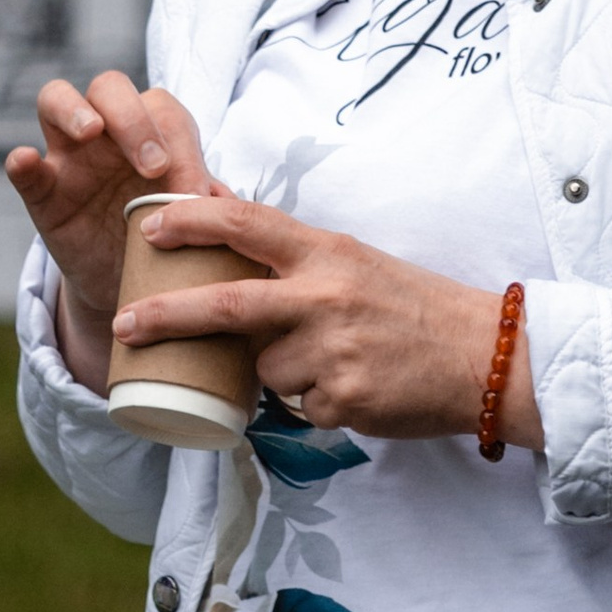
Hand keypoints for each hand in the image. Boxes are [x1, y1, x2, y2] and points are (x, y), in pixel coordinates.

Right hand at [4, 73, 219, 394]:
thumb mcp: (192, 219)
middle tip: (154, 165)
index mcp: (150, 130)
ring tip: (91, 131)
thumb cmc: (168, 236)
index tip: (194, 192)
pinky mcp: (41, 193)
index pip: (161, 108)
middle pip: (109, 87)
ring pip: (56, 99)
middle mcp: (107, 132)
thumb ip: (209, 204)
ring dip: (74, 109)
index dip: (181, 142)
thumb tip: (225, 200)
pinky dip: (22, 162)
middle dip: (133, 117)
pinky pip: (24, 168)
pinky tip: (26, 162)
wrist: (132, 286)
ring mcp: (67, 156)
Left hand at [114, 190, 543, 451]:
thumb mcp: (351, 260)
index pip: (247, 223)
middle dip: (166, 315)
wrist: (485, 356)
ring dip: (280, 371)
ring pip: (264, 368)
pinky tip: (355, 387)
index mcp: (327, 252)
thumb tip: (219, 205)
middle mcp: (326, 294)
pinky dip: (316, 401)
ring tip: (333, 360)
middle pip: (226, 303)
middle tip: (125, 325)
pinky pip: (299, 406)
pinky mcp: (343, 398)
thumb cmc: (411, 305)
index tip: (148, 226)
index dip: (192, 219)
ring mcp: (333, 349)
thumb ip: (288, 248)